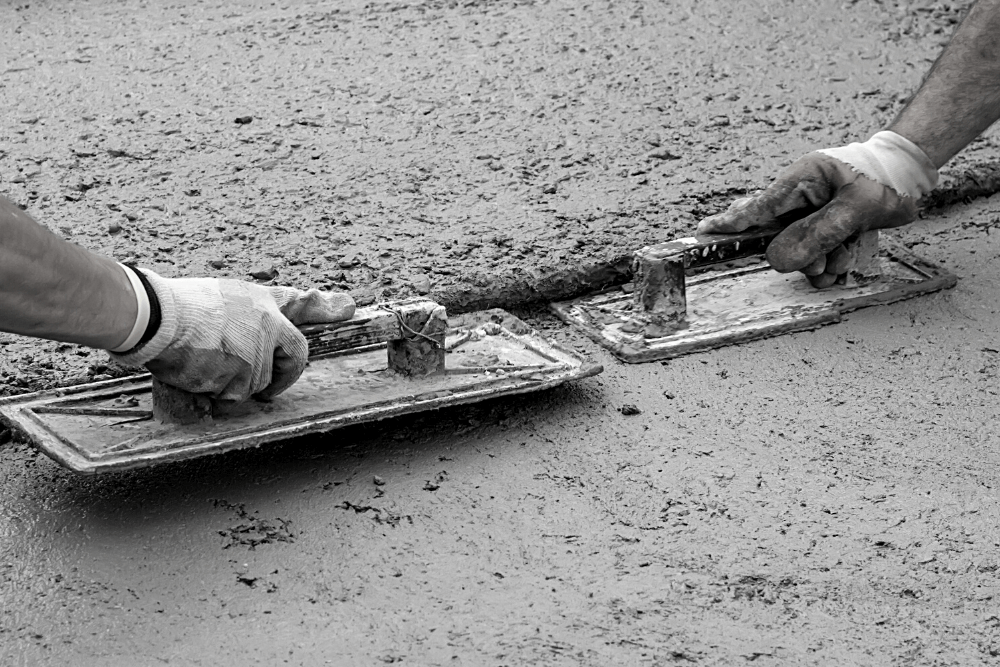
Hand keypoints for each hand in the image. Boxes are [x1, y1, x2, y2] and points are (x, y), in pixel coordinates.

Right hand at [110, 271, 354, 402]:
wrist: (154, 317)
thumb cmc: (174, 310)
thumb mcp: (217, 300)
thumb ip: (242, 319)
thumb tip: (256, 345)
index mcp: (258, 301)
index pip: (298, 303)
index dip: (325, 306)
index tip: (348, 307)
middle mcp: (266, 322)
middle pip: (294, 356)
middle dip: (284, 378)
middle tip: (267, 391)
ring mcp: (258, 348)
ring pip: (257, 383)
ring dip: (233, 385)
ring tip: (203, 364)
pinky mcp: (244, 371)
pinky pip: (235, 396)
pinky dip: (216, 395)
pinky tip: (197, 373)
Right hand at [697, 151, 918, 287]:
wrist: (908, 177)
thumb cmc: (884, 180)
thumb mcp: (856, 208)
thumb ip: (818, 234)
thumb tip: (779, 258)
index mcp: (800, 181)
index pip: (757, 208)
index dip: (729, 225)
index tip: (702, 235)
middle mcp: (798, 200)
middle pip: (776, 238)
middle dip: (800, 255)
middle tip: (822, 263)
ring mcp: (809, 216)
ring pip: (798, 253)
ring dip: (821, 262)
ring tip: (845, 254)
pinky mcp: (822, 229)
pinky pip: (815, 257)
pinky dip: (830, 265)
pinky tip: (846, 259)